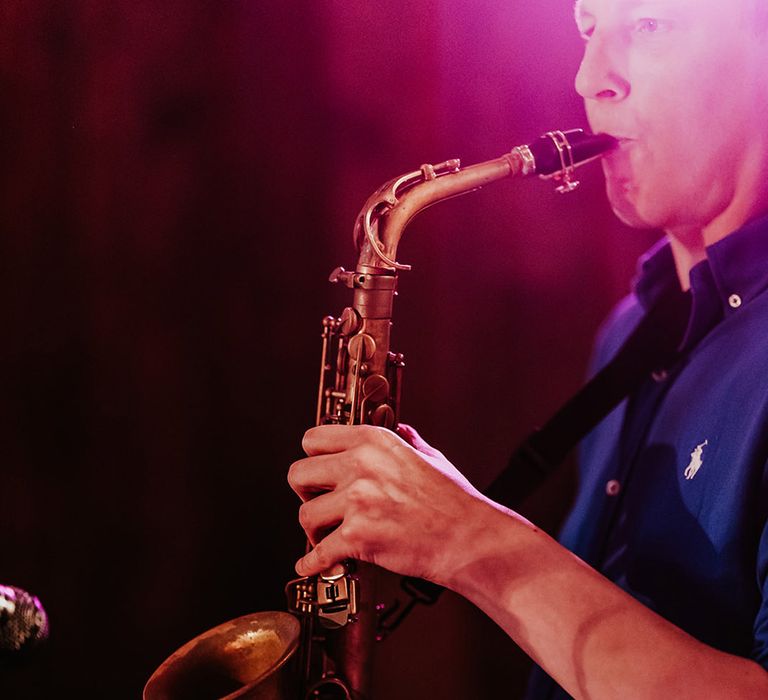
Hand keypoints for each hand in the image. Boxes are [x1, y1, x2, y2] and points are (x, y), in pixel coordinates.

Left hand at [287, 423, 489, 583]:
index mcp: (374, 441)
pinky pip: (317, 553)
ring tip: (326, 535)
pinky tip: (309, 564)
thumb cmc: (454, 502)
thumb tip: (403, 429)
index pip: (313, 438)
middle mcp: (361, 465)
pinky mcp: (357, 536)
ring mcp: (357, 500)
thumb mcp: (430, 457)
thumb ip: (409, 440)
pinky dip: (311, 563)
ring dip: (314, 530)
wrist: (467, 538)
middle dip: (304, 493)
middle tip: (316, 502)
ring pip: (304, 515)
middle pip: (298, 474)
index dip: (312, 458)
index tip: (316, 470)